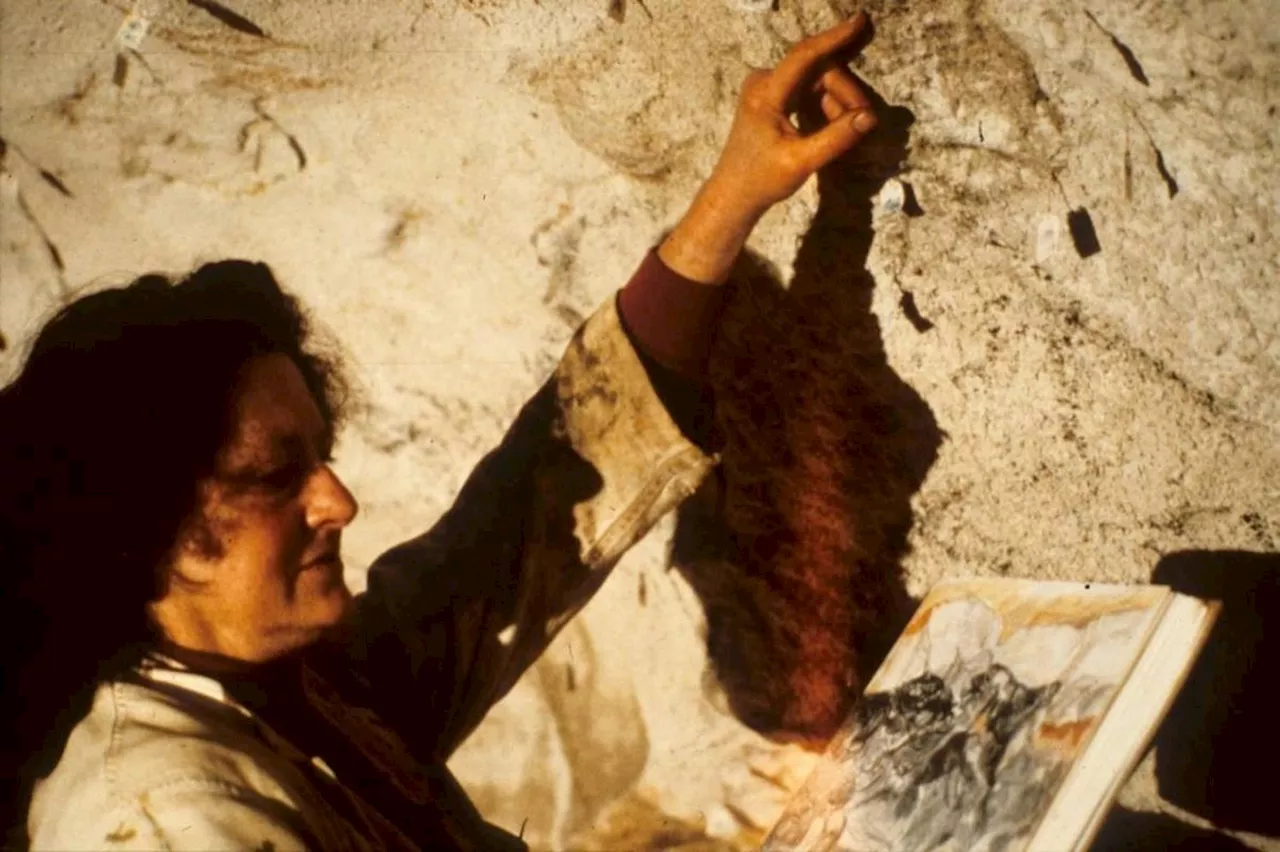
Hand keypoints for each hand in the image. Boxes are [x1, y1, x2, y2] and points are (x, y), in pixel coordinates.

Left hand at [660, 13, 877, 283]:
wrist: (734, 195)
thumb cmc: (761, 180)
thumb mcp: (801, 162)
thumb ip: (836, 139)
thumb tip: (869, 118)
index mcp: (766, 94)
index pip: (805, 56)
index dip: (834, 37)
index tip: (860, 21)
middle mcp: (764, 83)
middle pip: (818, 72)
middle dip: (845, 93)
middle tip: (864, 120)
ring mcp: (768, 89)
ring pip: (817, 82)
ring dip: (838, 103)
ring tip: (848, 131)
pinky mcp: (774, 99)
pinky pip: (809, 92)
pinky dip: (826, 107)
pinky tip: (834, 129)